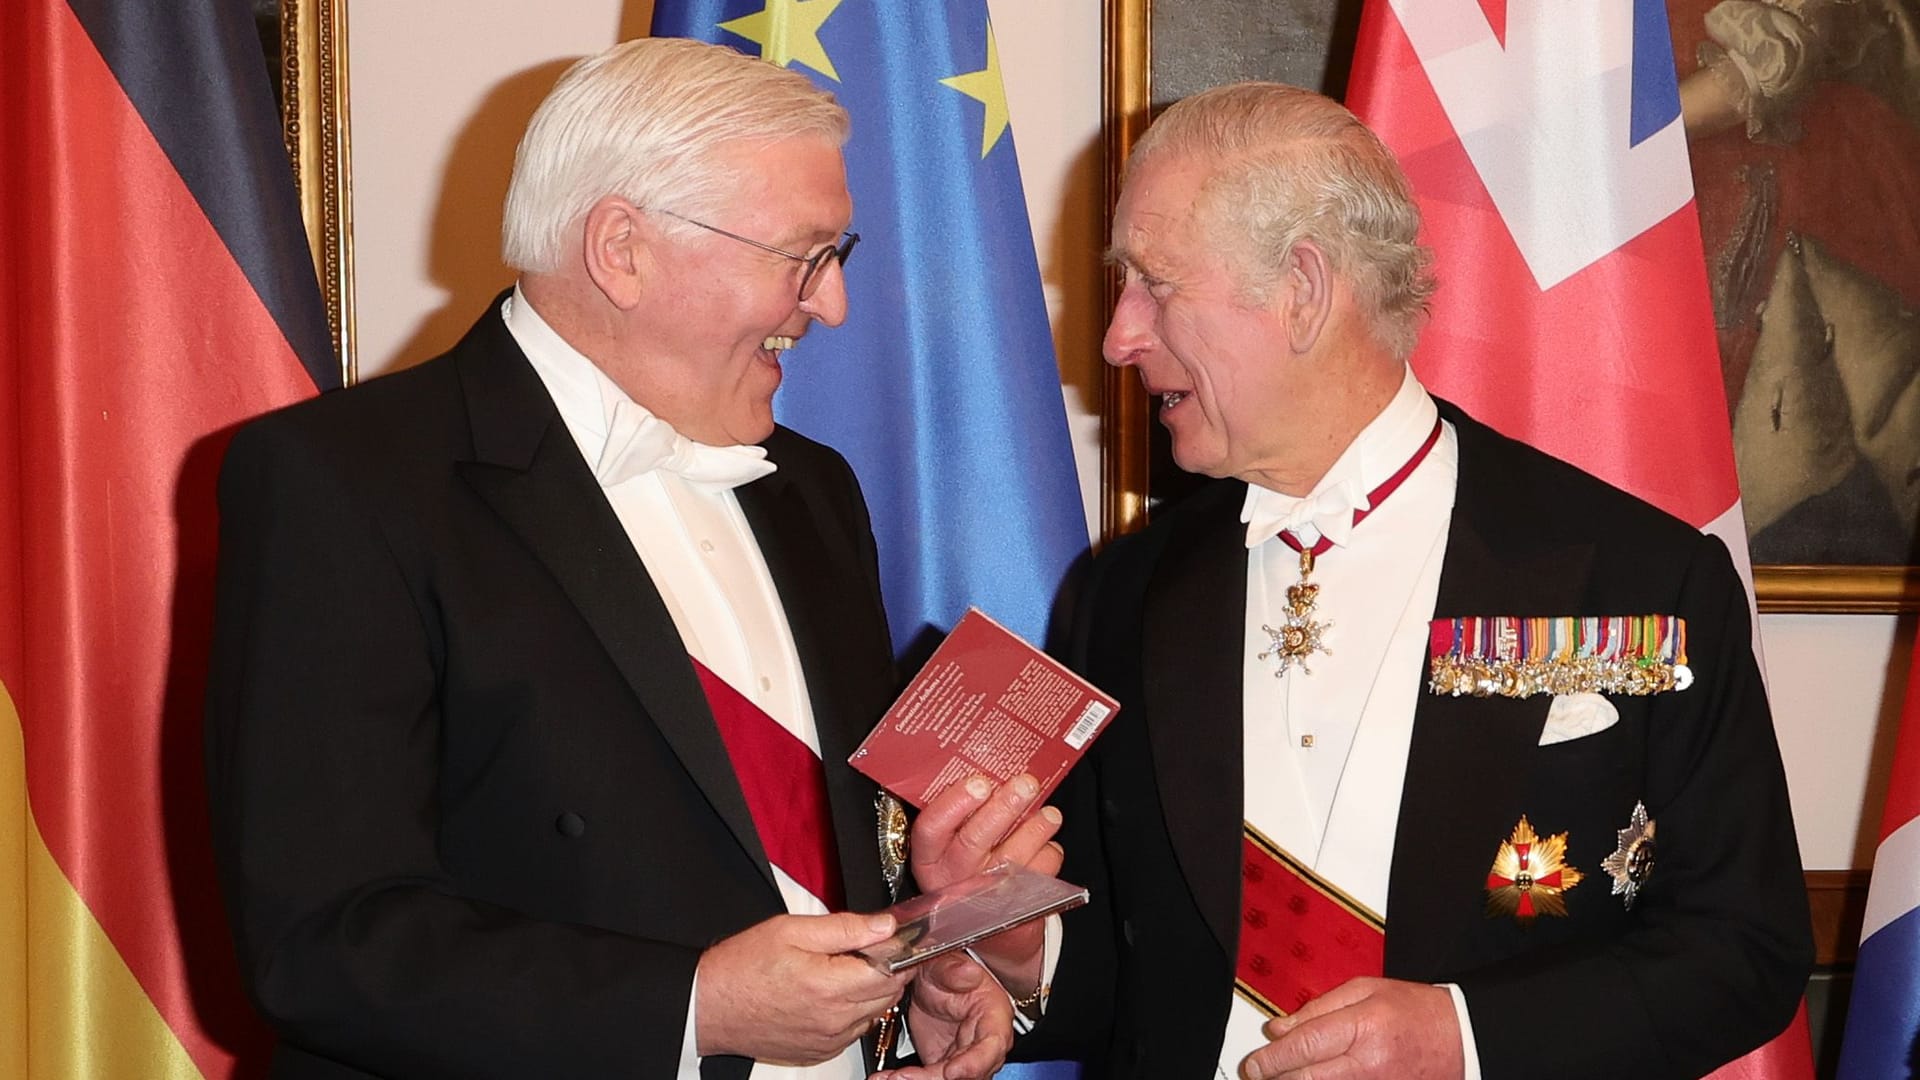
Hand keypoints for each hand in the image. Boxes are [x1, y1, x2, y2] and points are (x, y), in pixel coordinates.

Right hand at [695, 911, 908, 1065]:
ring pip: (873, 1014)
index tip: (892, 939)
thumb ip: (845, 928)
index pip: (891, 972)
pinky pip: (853, 1031)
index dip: (897, 952)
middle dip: (888, 971)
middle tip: (867, 950)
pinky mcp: (819, 1052)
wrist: (709, 1006)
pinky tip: (831, 995)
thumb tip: (884, 925)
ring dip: (870, 993)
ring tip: (844, 971)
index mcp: (829, 986)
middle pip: (888, 995)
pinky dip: (852, 1013)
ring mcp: (827, 1040)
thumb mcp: (792, 930)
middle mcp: (833, 1019)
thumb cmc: (743, 967)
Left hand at [871, 952, 1012, 1079]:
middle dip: (938, 1078)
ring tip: (892, 1077)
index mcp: (994, 1015)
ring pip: (947, 1079)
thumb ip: (955, 969)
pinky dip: (907, 1079)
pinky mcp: (943, 1066)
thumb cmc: (946, 971)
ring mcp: (963, 1057)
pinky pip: (928, 1078)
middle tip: (906, 1076)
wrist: (926, 981)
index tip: (951, 1071)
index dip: (975, 1062)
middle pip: (970, 1072)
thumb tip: (967, 972)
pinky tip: (887, 1077)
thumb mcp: (946, 963)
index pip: (992, 1045)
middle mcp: (982, 1042)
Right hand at [908, 773, 1063, 991]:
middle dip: (1003, 808)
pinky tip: (1048, 845)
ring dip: (1036, 828)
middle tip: (1025, 784)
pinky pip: (1038, 875)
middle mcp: (951, 880)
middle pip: (973, 841)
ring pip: (1011, 858)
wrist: (995, 929)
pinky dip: (1049, 854)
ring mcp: (983, 897)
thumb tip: (997, 771)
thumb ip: (966, 815)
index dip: (954, 804)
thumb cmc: (973, 871)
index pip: (930, 829)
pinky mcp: (1015, 910)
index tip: (980, 782)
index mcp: (930, 859)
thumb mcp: (954, 846)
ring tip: (1050, 814)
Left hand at [1240, 977, 1463, 1079]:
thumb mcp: (1366, 990)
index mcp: (1364, 1026)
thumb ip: (1318, 1008)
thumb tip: (1279, 1026)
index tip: (1254, 1062)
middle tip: (1256, 1073)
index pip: (1306, 1045)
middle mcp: (1370, 1063)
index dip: (1273, 1057)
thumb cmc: (1416, 1010)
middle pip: (1308, 1077)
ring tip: (1278, 1079)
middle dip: (1276, 1077)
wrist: (1464, 1039)